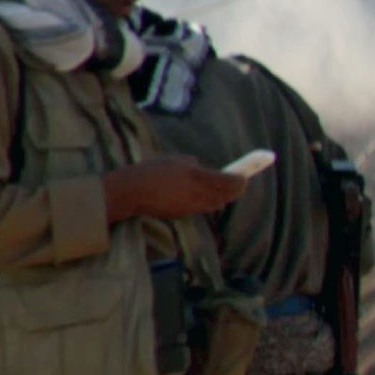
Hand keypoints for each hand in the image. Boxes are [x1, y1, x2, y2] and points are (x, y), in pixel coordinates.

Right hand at [103, 157, 245, 225]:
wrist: (131, 192)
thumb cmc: (152, 170)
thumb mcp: (176, 160)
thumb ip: (195, 165)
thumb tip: (204, 170)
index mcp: (198, 177)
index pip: (231, 182)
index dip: (241, 180)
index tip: (244, 176)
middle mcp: (199, 195)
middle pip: (227, 196)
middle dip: (233, 189)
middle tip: (235, 181)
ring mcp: (192, 207)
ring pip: (216, 204)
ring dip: (220, 196)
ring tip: (217, 187)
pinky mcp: (184, 215)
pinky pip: (202, 208)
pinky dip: (206, 201)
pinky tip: (197, 194)